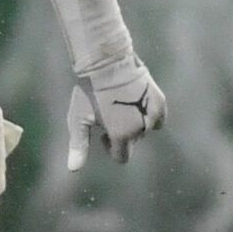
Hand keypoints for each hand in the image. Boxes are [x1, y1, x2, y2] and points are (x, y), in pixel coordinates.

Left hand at [67, 54, 165, 169]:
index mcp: (122, 135)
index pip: (122, 157)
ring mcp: (152, 114)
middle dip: (122, 134)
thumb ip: (78, 145)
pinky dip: (150, 115)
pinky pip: (159, 118)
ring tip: (121, 106)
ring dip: (136, 124)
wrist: (106, 62)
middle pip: (133, 141)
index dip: (110, 148)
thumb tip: (73, 169)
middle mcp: (140, 128)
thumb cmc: (88, 92)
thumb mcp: (78, 119)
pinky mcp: (159, 101)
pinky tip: (137, 103)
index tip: (102, 133)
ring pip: (146, 129)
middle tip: (110, 115)